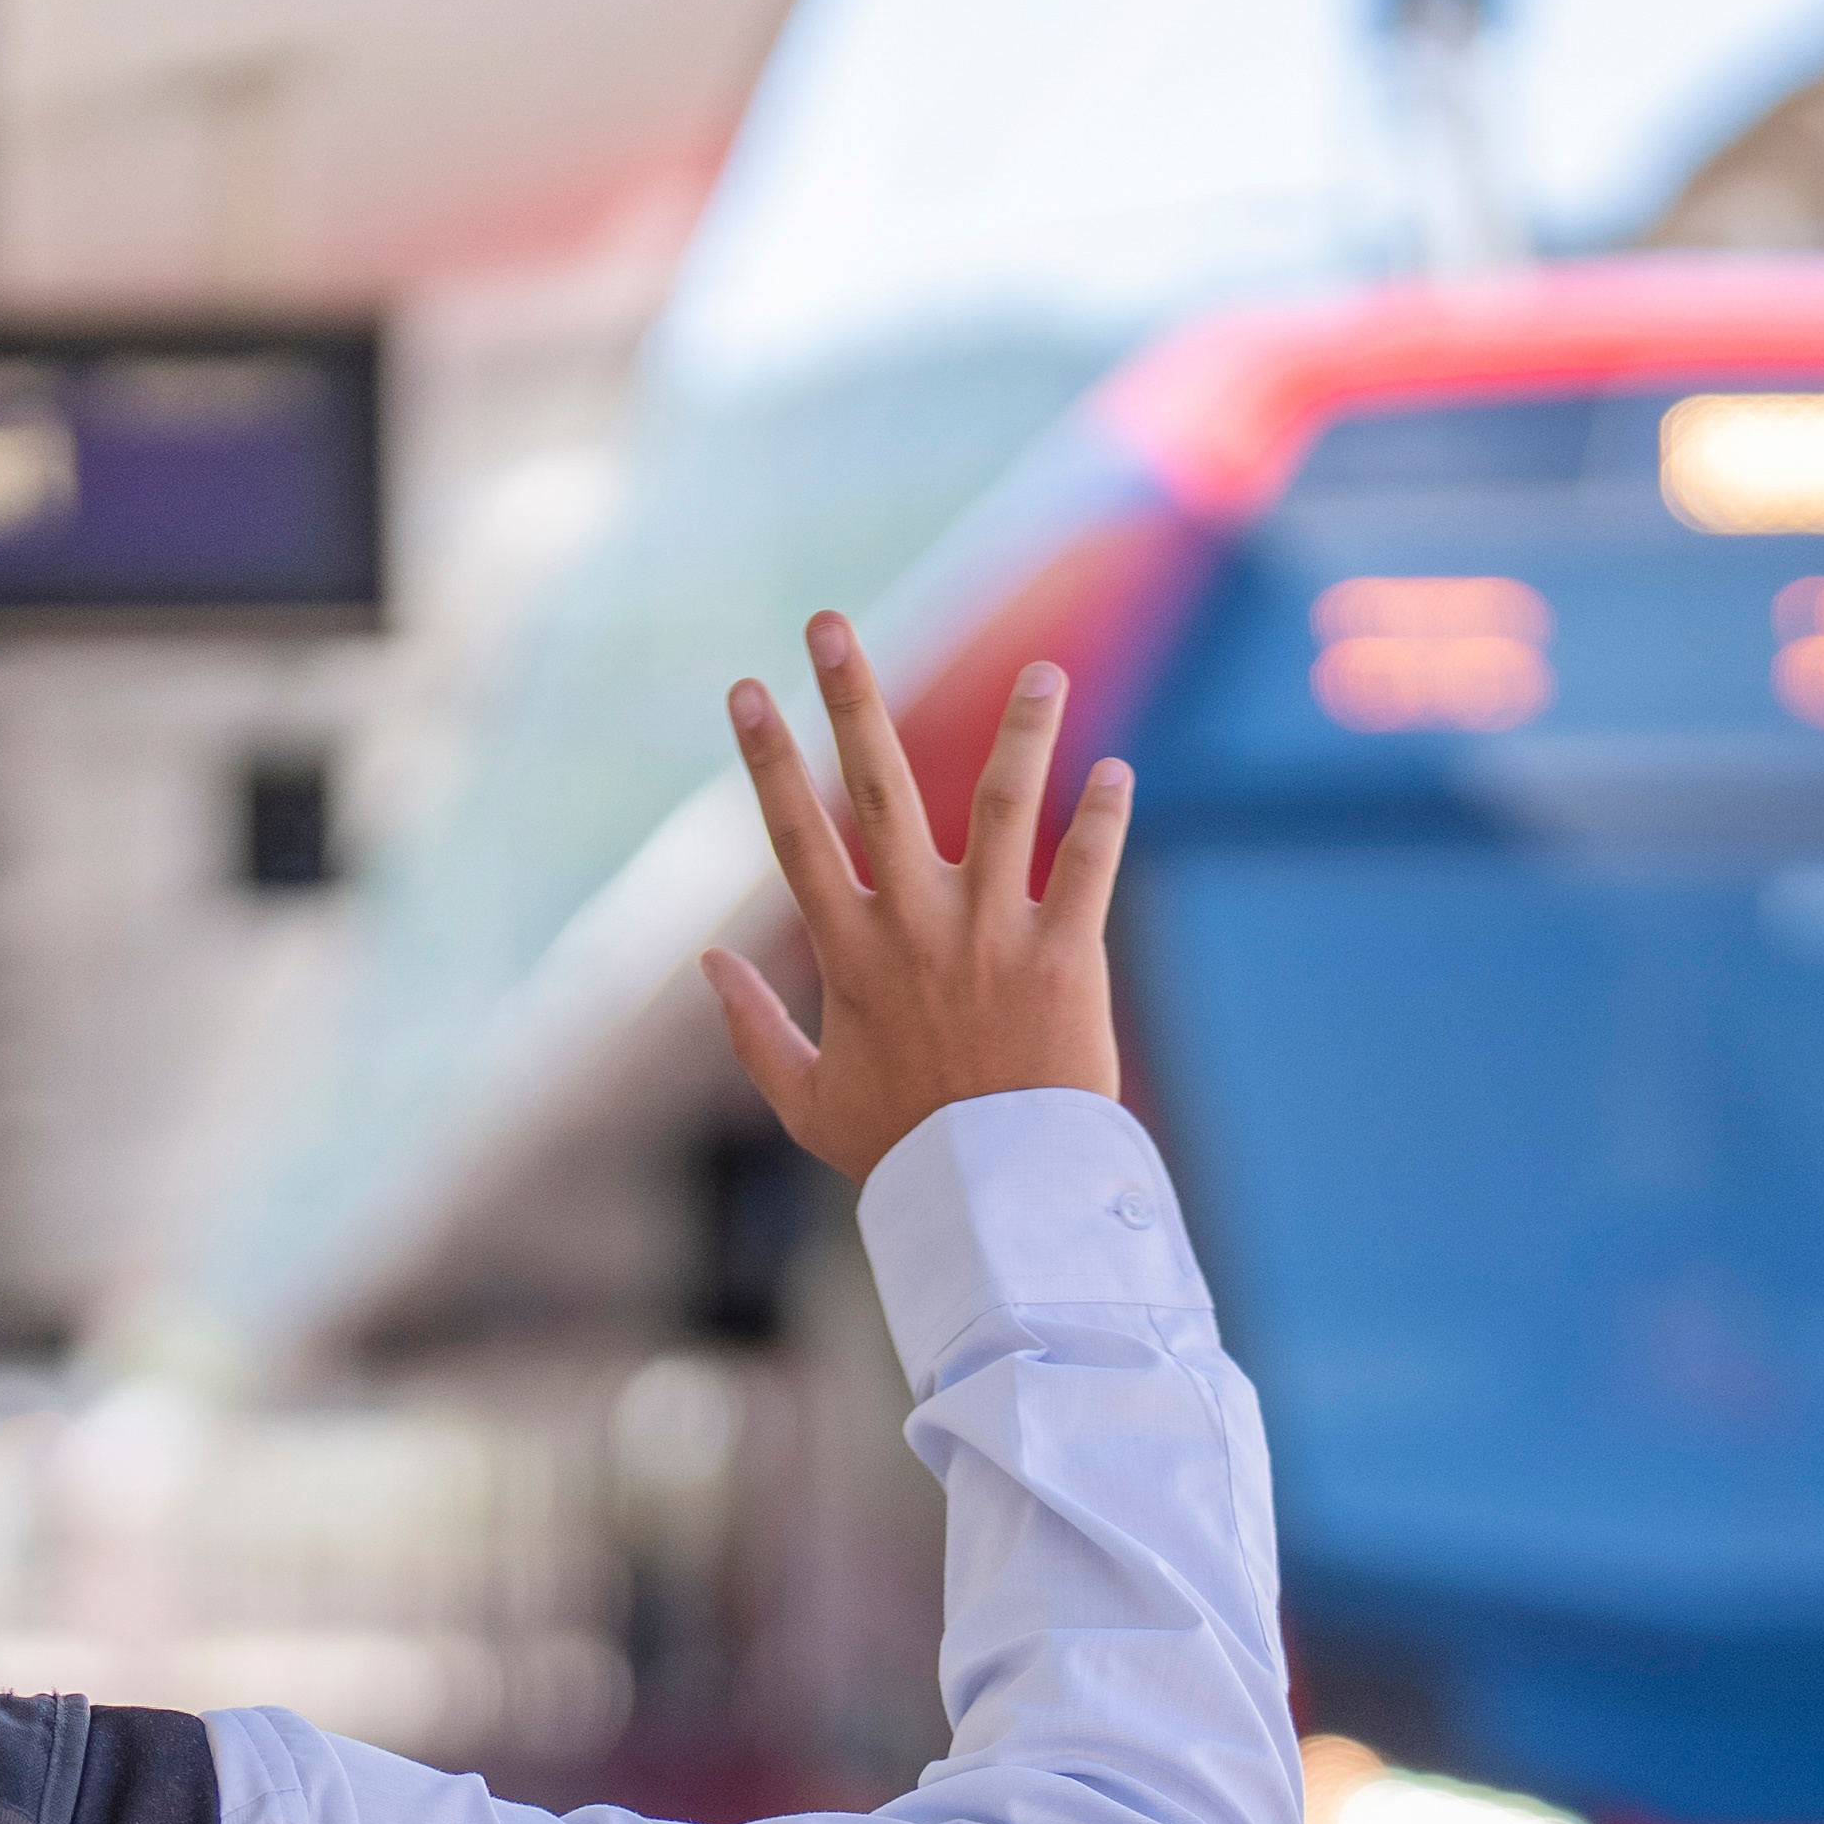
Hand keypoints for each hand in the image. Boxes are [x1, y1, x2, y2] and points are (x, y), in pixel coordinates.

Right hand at [704, 612, 1132, 1188]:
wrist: (995, 1199)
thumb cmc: (900, 1152)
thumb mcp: (805, 1102)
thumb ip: (753, 1029)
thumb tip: (707, 961)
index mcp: (851, 954)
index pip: (797, 834)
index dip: (767, 758)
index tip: (746, 688)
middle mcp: (917, 926)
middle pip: (878, 788)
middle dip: (849, 698)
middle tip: (829, 624)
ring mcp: (994, 935)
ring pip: (1006, 806)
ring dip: (1025, 731)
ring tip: (1042, 669)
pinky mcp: (1065, 959)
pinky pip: (1089, 870)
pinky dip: (1104, 817)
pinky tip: (1116, 770)